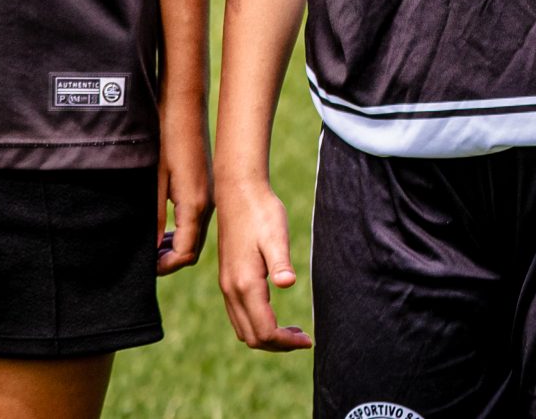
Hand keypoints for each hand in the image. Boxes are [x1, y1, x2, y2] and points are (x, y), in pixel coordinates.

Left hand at [155, 93, 213, 273]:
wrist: (185, 107)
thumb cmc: (167, 138)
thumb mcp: (155, 180)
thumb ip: (154, 217)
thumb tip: (152, 248)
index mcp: (194, 205)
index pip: (185, 253)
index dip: (164, 266)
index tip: (146, 268)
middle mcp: (207, 204)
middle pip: (193, 249)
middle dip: (170, 260)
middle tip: (147, 262)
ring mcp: (209, 195)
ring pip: (196, 236)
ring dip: (176, 247)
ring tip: (153, 249)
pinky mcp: (206, 187)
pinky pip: (197, 221)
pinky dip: (182, 233)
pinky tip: (165, 229)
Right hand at [216, 176, 311, 350]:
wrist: (238, 191)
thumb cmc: (261, 211)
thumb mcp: (276, 234)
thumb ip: (280, 261)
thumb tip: (287, 283)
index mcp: (245, 283)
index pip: (265, 331)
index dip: (287, 342)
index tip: (309, 339)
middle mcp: (231, 289)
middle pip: (252, 337)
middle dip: (277, 345)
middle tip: (303, 337)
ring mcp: (226, 285)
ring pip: (242, 329)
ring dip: (266, 337)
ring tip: (292, 331)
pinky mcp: (227, 278)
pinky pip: (238, 316)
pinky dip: (256, 325)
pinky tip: (274, 315)